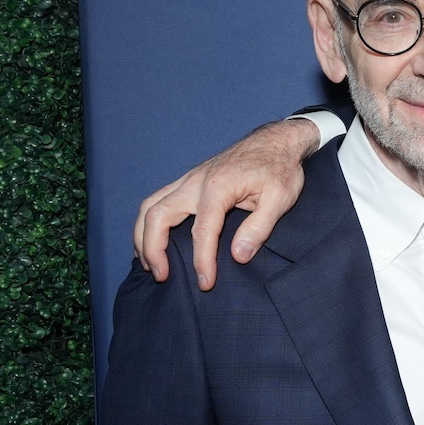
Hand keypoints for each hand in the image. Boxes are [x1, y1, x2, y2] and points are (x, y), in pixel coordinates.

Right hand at [134, 119, 321, 289]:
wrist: (275, 141)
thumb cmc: (280, 168)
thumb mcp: (281, 198)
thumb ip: (259, 227)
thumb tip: (238, 256)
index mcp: (218, 187)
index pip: (202, 231)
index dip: (202, 260)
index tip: (205, 283)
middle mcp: (195, 182)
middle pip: (157, 215)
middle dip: (153, 249)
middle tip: (162, 276)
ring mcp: (188, 180)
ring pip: (150, 206)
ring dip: (143, 236)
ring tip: (150, 264)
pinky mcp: (188, 181)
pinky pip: (157, 201)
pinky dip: (148, 223)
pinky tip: (152, 242)